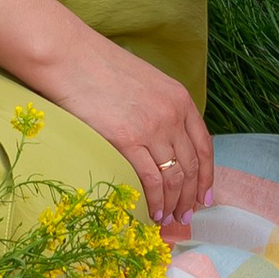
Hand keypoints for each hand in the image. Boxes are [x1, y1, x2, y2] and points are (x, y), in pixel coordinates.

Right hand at [46, 35, 213, 227]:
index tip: (205, 197)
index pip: (204, 146)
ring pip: (174, 177)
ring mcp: (152, 128)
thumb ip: (161, 108)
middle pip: (191, 166)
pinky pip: (150, 180)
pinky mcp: (128, 140)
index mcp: (179, 98)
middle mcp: (172, 114)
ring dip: (174, 204)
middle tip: (185, 217)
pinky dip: (155, 201)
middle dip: (191, 197)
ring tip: (169, 220)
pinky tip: (151, 213)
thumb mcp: (145, 82)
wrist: (71, 58)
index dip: (206, 176)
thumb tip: (165, 143)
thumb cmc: (100, 68)